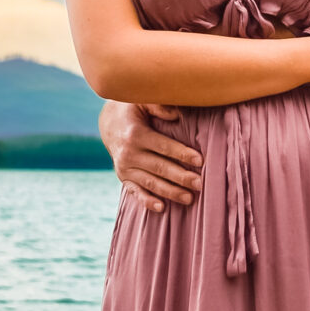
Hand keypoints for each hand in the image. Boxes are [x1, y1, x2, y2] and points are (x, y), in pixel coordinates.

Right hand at [98, 97, 202, 213]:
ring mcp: (124, 168)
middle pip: (159, 167)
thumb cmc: (134, 110)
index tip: (200, 160)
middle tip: (200, 184)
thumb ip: (159, 106)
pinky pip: (135, 192)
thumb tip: (178, 114)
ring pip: (151, 182)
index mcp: (136, 134)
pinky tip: (161, 208)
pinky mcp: (124, 178)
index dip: (181, 153)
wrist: (109, 123)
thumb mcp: (143, 102)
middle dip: (180, 177)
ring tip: (189, 198)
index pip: (163, 146)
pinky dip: (147, 201)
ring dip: (170, 192)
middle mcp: (128, 153)